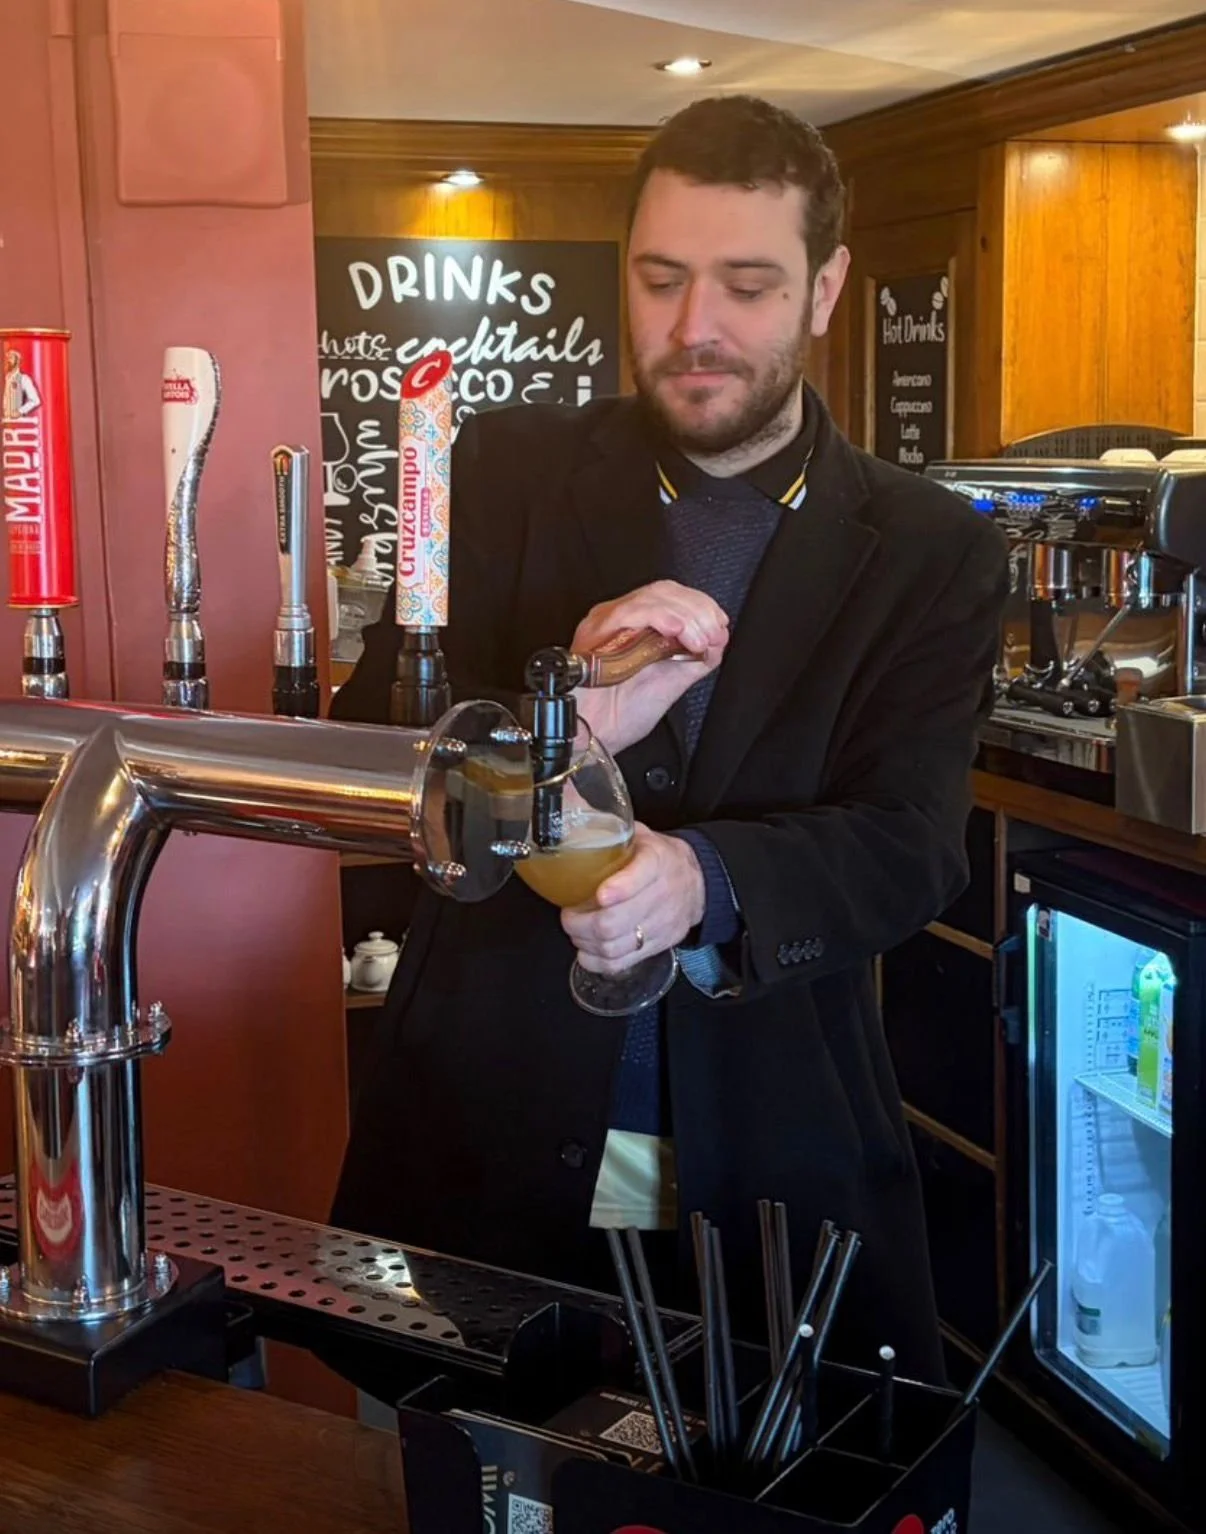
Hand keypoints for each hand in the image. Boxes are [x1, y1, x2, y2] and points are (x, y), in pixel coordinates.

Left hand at [561, 824, 704, 974]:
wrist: (697, 882)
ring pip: (614, 946)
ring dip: (585, 942)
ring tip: (575, 931)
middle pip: (615, 921)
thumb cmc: (659, 857)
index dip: (619, 889)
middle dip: (581, 922)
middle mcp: (661, 894)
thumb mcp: (641, 835)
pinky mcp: (658, 946)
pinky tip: (587, 950)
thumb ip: (611, 829)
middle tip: (568, 915)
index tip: (599, 894)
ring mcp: (660, 925)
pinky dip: (597, 961)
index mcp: (656, 860)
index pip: (640, 876)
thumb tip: (573, 807)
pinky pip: (622, 963)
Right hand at [571, 581, 728, 754]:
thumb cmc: (621, 715)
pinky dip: (662, 617)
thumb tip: (719, 638)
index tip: (719, 624)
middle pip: (664, 591)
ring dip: (686, 616)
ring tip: (699, 640)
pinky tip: (679, 632)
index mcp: (635, 625)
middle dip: (698, 609)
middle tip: (712, 635)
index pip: (671, 595)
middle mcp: (618, 617)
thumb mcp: (672, 682)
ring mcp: (605, 621)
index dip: (700, 604)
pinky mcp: (596, 631)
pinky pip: (632, 611)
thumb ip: (695, 658)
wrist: (594, 736)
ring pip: (652, 597)